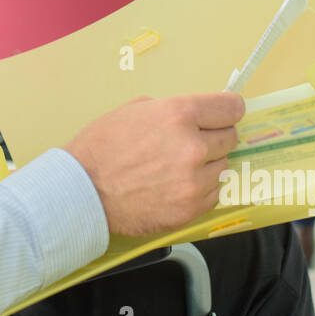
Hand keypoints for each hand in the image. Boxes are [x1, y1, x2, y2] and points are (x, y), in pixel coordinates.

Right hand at [65, 92, 243, 235]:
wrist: (83, 190)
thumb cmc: (102, 146)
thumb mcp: (135, 109)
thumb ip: (172, 111)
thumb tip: (198, 117)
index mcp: (179, 115)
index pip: (231, 107)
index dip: (227, 110)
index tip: (224, 114)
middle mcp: (193, 147)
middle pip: (230, 138)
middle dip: (214, 137)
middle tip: (192, 142)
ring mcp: (194, 181)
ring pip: (223, 167)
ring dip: (207, 165)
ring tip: (179, 167)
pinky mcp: (190, 208)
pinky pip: (213, 193)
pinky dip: (200, 188)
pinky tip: (176, 185)